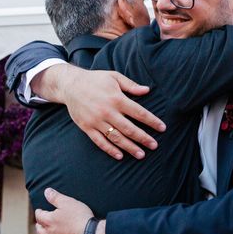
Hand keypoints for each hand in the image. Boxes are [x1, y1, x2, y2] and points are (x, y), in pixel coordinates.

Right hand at [35, 64, 164, 159]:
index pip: (138, 112)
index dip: (151, 121)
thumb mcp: (114, 77)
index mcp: (116, 98)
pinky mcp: (87, 127)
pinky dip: (110, 150)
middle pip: (129, 128)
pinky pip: (100, 141)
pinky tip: (120, 156)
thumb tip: (147, 90)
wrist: (70, 85)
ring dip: (129, 147)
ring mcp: (96, 121)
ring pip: (116, 138)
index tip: (162, 128)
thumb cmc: (96, 79)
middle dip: (143, 138)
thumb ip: (131, 85)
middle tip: (154, 146)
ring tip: (141, 155)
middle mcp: (107, 111)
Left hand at [36, 188, 93, 233]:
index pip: (39, 216)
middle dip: (39, 226)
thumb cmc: (79, 218)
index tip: (40, 210)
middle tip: (41, 223)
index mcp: (49, 221)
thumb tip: (46, 191)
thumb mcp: (68, 202)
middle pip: (39, 231)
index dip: (39, 212)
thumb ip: (56, 197)